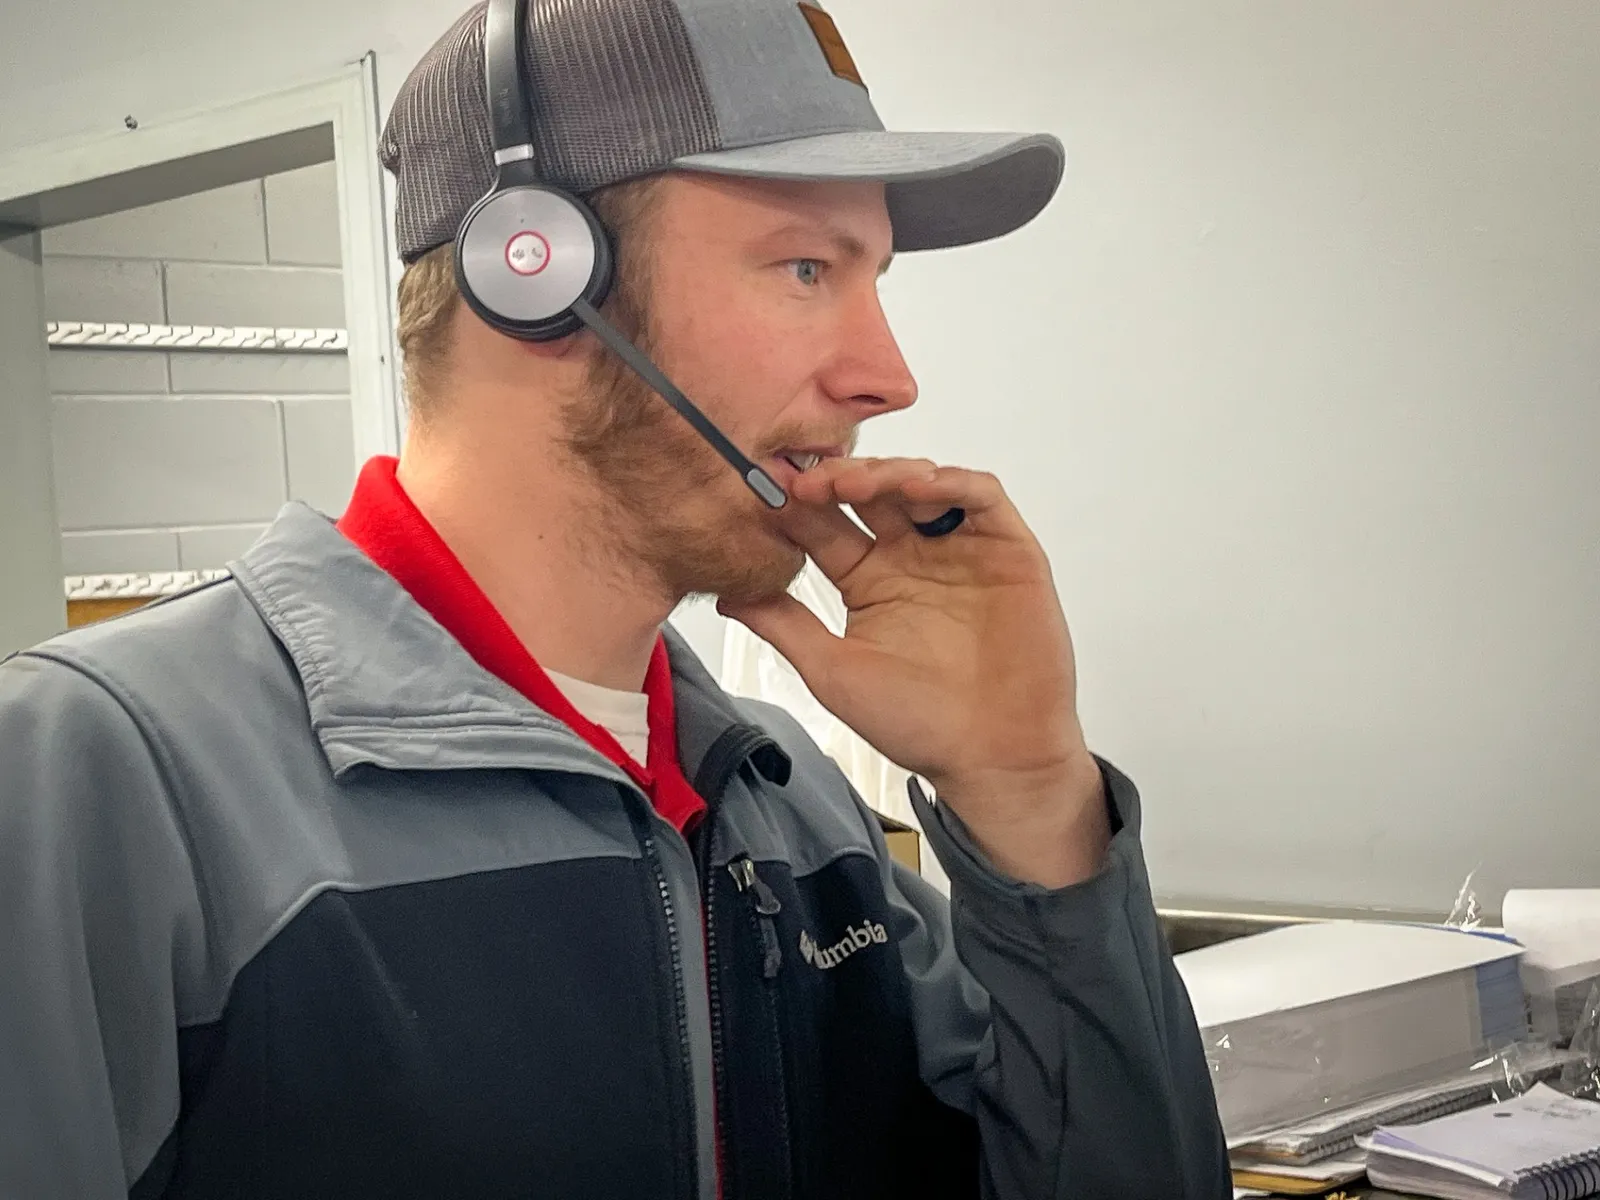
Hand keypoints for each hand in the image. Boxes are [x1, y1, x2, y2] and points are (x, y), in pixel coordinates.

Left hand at [717, 457, 1110, 887]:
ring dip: (887, 473)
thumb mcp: (833, 671)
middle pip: (871, 493)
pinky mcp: (1008, 550)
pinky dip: (953, 482)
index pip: (827, 525)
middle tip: (806, 478)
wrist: (993, 756)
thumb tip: (722, 595)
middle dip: (838, 477)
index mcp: (868, 581)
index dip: (798, 504)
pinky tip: (919, 488)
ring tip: (853, 485)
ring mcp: (959, 550)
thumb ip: (784, 626)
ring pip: (921, 483)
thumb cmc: (917, 724)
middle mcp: (912, 556)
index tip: (765, 489)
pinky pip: (982, 497)